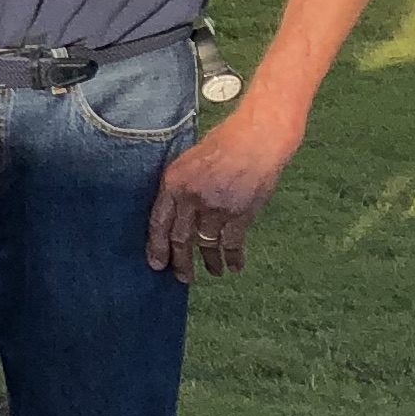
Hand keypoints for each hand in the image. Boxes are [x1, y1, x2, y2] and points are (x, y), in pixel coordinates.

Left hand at [143, 102, 304, 283]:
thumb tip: (174, 215)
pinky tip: (234, 267)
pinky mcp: (240, 213)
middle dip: (180, 261)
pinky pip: (232, 243)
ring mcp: (216, 208)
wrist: (258, 138)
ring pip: (207, 244)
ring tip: (211, 272)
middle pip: (180, 238)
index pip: (158, 222)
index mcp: (173, 182)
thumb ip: (179, 187)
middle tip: (181, 277)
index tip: (156, 263)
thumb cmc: (223, 143)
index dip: (156, 246)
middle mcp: (191, 198)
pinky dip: (233, 257)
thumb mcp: (188, 160)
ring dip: (208, 261)